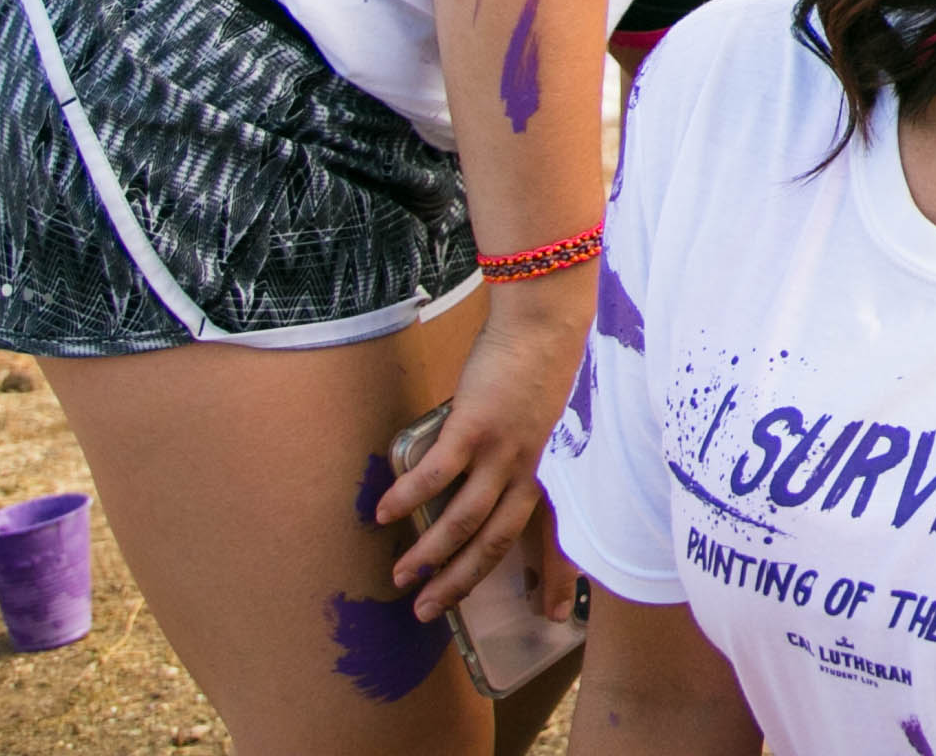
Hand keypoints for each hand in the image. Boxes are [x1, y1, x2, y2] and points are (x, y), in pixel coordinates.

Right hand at [379, 280, 590, 619]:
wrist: (546, 320)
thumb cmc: (535, 363)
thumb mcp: (532, 417)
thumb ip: (508, 448)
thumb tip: (469, 468)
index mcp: (542, 468)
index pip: (547, 533)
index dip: (550, 575)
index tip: (549, 615)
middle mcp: (526, 468)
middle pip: (493, 541)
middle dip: (459, 582)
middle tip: (427, 611)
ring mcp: (502, 449)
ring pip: (463, 519)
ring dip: (429, 553)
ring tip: (400, 575)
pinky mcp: (476, 425)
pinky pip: (437, 473)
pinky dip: (410, 496)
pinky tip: (385, 513)